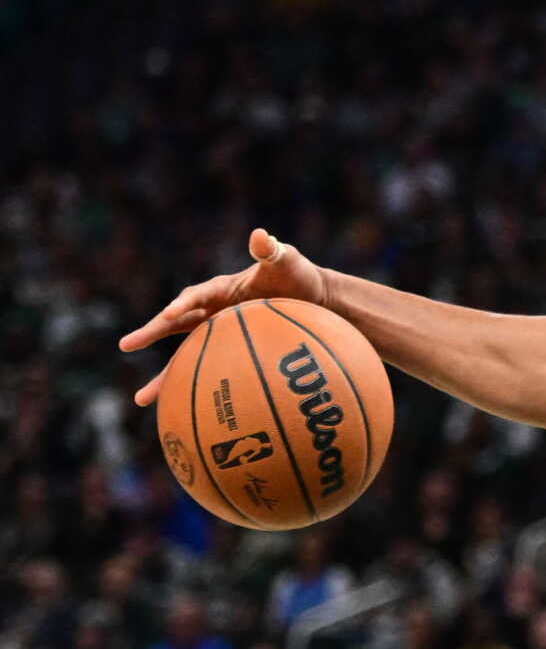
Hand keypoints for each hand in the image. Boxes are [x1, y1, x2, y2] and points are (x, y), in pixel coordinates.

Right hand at [119, 228, 329, 407]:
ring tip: (141, 400)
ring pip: (185, 357)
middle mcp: (213, 311)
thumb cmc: (300, 278)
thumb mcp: (289, 263)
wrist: (317, 301)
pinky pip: (208, 372)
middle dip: (151, 333)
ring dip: (165, 377)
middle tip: (125, 345)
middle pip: (176, 325)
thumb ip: (273, 252)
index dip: (183, 304)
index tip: (169, 315)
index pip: (196, 296)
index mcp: (222, 289)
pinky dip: (196, 389)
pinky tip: (184, 412)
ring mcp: (218, 333)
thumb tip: (262, 236)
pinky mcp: (228, 352)